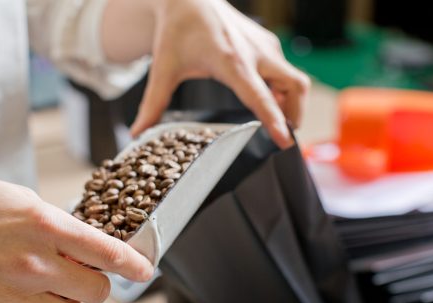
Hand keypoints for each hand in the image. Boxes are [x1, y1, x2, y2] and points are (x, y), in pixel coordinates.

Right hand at [0, 174, 152, 302]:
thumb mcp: (26, 202)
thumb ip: (61, 229)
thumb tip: (89, 250)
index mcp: (46, 226)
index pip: (107, 252)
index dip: (134, 264)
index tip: (144, 271)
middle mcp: (35, 263)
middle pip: (97, 291)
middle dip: (97, 284)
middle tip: (83, 276)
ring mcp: (14, 293)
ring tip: (53, 291)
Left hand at [102, 0, 309, 148]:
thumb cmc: (177, 31)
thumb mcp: (163, 69)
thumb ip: (153, 104)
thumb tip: (138, 132)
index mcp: (230, 62)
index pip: (260, 96)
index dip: (275, 120)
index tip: (286, 140)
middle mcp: (255, 53)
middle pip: (293, 87)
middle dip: (294, 115)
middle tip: (284, 135)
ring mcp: (265, 46)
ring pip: (294, 79)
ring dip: (290, 102)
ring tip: (274, 118)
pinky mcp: (267, 43)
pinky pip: (285, 70)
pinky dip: (282, 88)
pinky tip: (265, 95)